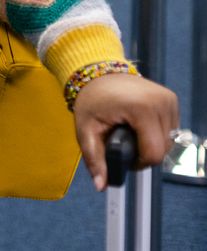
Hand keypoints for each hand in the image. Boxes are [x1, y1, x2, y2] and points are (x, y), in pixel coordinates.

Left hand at [74, 72, 179, 189]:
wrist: (96, 72)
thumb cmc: (91, 100)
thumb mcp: (86, 130)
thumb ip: (94, 159)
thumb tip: (101, 185)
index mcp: (141, 108)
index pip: (153, 154)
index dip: (138, 162)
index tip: (123, 154)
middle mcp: (160, 102)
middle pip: (162, 149)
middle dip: (143, 152)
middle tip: (123, 142)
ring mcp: (168, 100)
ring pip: (169, 141)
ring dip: (151, 143)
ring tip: (130, 132)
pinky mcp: (171, 99)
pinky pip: (170, 129)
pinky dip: (156, 133)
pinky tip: (140, 126)